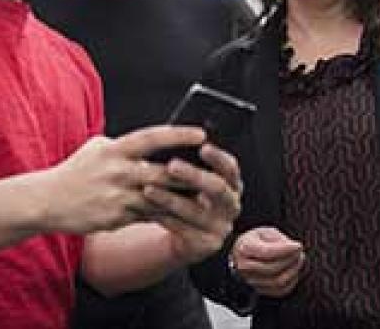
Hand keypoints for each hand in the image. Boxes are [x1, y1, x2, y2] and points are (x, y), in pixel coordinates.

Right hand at [39, 125, 205, 233]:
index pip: (151, 138)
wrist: (48, 201)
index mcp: (114, 150)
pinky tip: (182, 216)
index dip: (177, 135)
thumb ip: (123, 144)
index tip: (201, 134)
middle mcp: (118, 172)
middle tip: (214, 171)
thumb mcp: (96, 148)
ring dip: (183, 199)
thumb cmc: (75, 171)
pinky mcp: (117, 217)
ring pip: (160, 198)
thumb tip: (150, 142)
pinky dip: (166, 215)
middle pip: (163, 172)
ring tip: (205, 197)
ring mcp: (118, 196)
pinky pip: (148, 215)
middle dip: (189, 174)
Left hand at [141, 143, 242, 265]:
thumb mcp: (196, 181)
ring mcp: (221, 227)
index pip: (230, 167)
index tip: (202, 147)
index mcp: (232, 184)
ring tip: (148, 189)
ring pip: (196, 211)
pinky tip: (148, 210)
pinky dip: (165, 218)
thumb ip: (191, 163)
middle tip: (172, 165)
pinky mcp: (206, 244)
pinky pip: (184, 230)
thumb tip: (173, 135)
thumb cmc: (190, 199)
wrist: (188, 237)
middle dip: (194, 175)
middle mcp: (231, 205)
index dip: (218, 158)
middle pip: (217, 188)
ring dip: (171, 199)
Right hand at [230, 226, 305, 297]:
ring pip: (278, 282)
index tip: (298, 245)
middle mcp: (244, 267)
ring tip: (298, 259)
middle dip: (290, 260)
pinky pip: (281, 291)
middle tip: (299, 251)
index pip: (266, 252)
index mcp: (244, 248)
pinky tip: (293, 269)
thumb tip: (293, 248)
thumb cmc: (256, 241)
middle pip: (272, 268)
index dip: (285, 250)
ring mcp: (251, 281)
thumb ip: (278, 239)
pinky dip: (292, 281)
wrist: (244, 254)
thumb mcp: (265, 232)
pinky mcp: (260, 290)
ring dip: (293, 270)